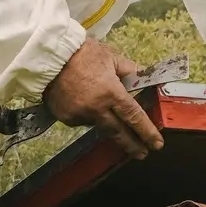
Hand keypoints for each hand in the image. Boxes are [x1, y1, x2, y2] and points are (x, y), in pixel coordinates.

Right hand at [43, 39, 164, 159]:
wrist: (49, 55)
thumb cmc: (81, 53)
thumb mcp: (111, 57)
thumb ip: (130, 71)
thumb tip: (143, 78)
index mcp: (111, 92)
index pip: (133, 116)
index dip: (146, 131)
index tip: (156, 143)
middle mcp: (96, 108)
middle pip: (118, 132)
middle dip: (132, 144)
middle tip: (142, 153)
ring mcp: (79, 115)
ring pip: (99, 125)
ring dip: (106, 121)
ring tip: (101, 104)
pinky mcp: (66, 117)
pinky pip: (82, 120)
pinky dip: (87, 114)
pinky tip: (83, 101)